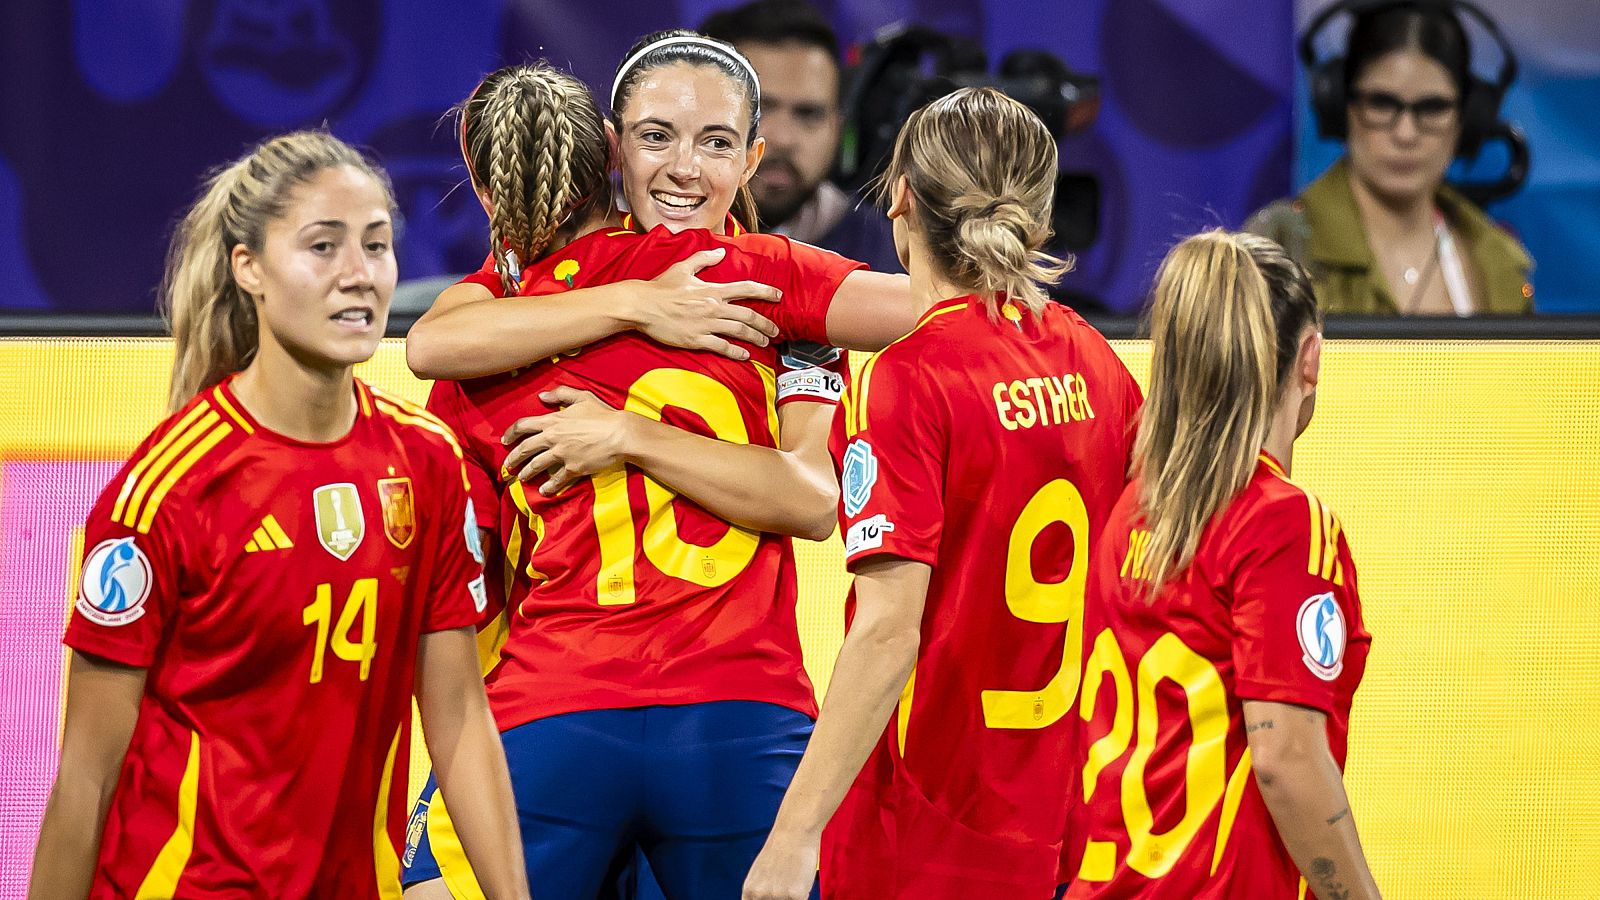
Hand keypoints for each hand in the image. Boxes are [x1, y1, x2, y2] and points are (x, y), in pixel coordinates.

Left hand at [501, 387, 631, 493]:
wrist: (621, 434)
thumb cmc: (603, 414)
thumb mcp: (582, 397)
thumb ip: (560, 394)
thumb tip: (542, 396)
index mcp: (553, 420)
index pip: (524, 425)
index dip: (511, 433)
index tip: (504, 440)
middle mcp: (553, 437)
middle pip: (525, 448)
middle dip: (513, 458)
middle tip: (507, 465)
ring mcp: (562, 454)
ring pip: (537, 465)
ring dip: (527, 473)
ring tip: (521, 478)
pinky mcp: (573, 468)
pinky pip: (557, 479)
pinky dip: (549, 487)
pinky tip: (544, 491)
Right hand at [630, 248, 781, 359]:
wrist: (642, 306)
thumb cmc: (660, 287)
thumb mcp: (683, 268)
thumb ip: (704, 259)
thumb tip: (721, 251)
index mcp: (712, 289)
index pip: (746, 288)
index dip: (765, 291)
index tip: (778, 295)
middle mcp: (713, 307)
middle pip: (748, 315)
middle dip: (765, 323)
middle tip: (775, 330)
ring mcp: (706, 324)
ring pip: (739, 331)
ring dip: (755, 337)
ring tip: (765, 342)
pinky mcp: (696, 339)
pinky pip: (722, 347)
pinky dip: (736, 352)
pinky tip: (744, 355)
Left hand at [741, 829, 819, 899]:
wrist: (794, 832)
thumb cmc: (779, 851)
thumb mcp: (759, 874)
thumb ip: (759, 892)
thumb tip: (762, 899)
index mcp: (749, 891)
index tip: (771, 896)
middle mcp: (760, 896)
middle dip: (780, 898)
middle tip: (784, 885)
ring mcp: (778, 896)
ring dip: (791, 897)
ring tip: (792, 881)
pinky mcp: (796, 896)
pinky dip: (804, 894)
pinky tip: (801, 880)